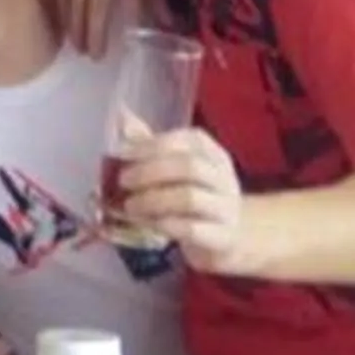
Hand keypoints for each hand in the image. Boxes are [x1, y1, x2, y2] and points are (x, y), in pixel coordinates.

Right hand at [52, 0, 156, 58]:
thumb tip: (169, 23)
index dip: (132, 18)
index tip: (127, 42)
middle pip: (96, 4)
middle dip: (94, 33)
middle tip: (93, 56)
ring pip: (75, 0)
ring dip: (76, 27)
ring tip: (78, 47)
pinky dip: (62, 11)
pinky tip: (65, 26)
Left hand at [110, 127, 246, 274]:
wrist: (232, 236)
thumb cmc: (196, 194)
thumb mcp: (176, 166)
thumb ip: (150, 144)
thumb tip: (121, 117)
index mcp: (212, 153)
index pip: (186, 140)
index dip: (152, 145)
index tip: (122, 153)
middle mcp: (223, 177)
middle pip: (189, 167)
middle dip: (150, 172)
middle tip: (123, 181)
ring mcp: (226, 208)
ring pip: (190, 198)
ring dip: (153, 201)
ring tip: (129, 206)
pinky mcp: (221, 237)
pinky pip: (192, 229)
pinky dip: (164, 225)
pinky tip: (147, 224)